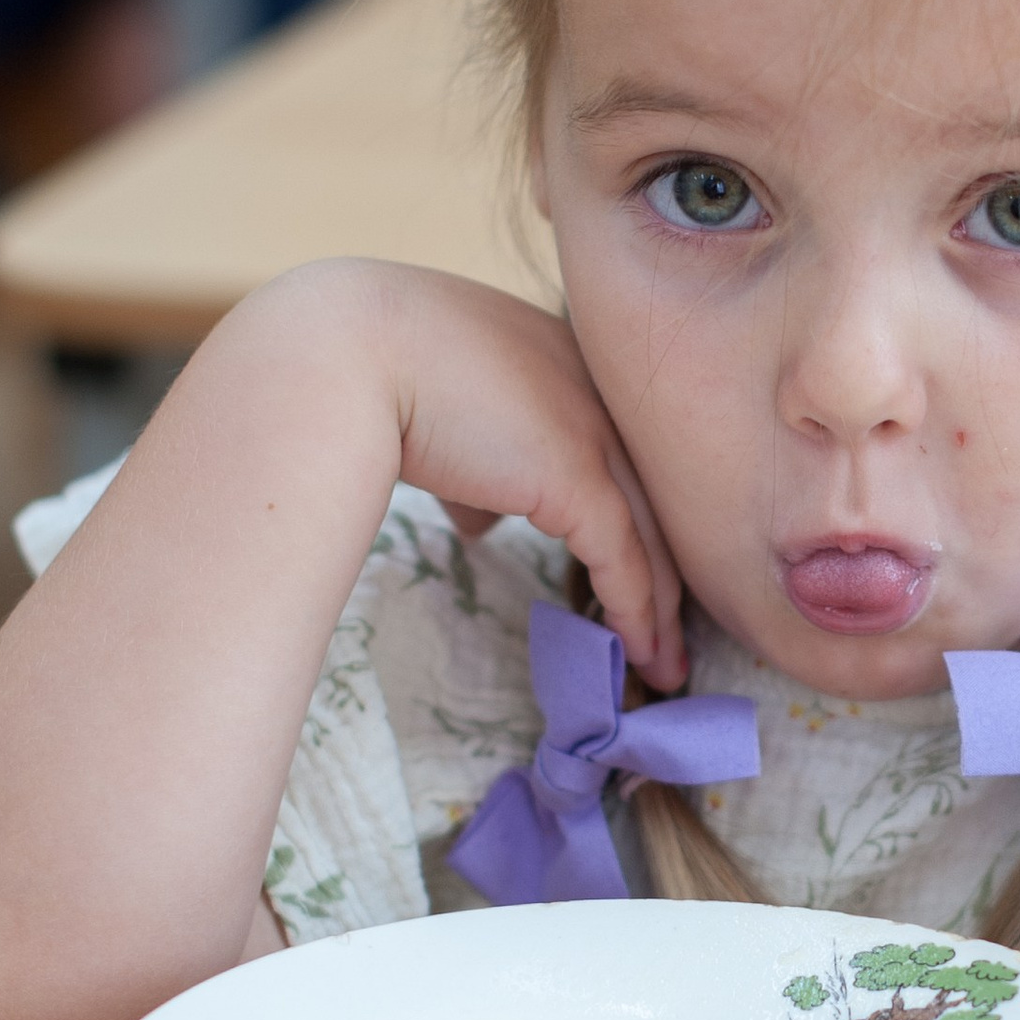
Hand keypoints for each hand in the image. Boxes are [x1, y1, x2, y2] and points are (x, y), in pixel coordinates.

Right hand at [367, 270, 688, 688]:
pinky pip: (624, 561)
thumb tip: (482, 524)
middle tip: (675, 632)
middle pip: (651, 496)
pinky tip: (639, 654)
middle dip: (667, 570)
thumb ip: (476, 469)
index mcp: (563, 360)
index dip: (633, 518)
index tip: (636, 571)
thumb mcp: (440, 413)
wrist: (343, 352)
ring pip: (651, 534)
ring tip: (666, 666)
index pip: (618, 452)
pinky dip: (635, 613)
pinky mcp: (576, 477)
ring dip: (661, 609)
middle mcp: (594, 388)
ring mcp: (593, 429)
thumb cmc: (369, 371)